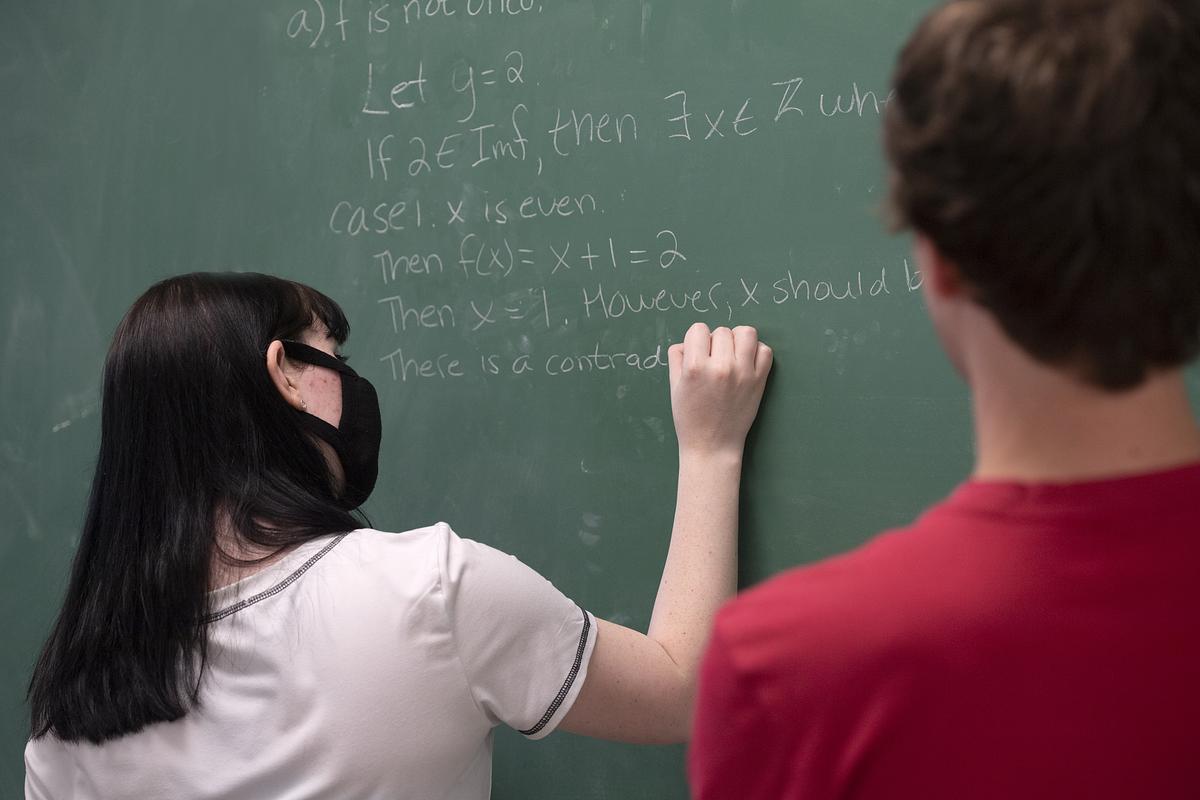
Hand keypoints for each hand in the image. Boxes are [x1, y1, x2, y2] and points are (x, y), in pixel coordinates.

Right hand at [668, 323, 771, 458]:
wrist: (712, 445)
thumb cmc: (690, 418)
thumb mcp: (674, 387)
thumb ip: (677, 358)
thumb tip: (688, 342)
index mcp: (695, 367)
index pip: (698, 329)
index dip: (696, 339)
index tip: (698, 353)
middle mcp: (721, 367)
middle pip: (722, 331)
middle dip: (715, 341)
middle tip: (713, 359)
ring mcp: (743, 373)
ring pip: (746, 332)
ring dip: (738, 339)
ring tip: (732, 354)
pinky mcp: (759, 380)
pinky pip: (765, 350)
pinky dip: (756, 351)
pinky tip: (746, 362)